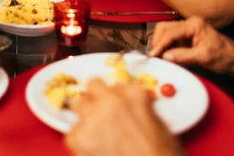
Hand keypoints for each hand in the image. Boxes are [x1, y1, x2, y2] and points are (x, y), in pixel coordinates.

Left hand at [65, 79, 182, 155]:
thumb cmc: (161, 154)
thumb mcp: (159, 125)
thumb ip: (141, 109)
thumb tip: (132, 108)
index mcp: (133, 93)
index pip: (117, 83)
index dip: (117, 95)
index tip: (118, 103)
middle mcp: (110, 99)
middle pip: (93, 86)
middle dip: (97, 98)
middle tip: (102, 113)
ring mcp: (92, 116)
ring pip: (78, 105)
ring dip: (86, 116)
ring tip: (97, 133)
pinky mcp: (78, 137)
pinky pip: (72, 132)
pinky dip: (81, 140)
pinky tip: (94, 149)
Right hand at [149, 17, 233, 73]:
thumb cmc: (225, 56)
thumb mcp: (204, 57)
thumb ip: (183, 56)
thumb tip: (165, 56)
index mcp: (194, 24)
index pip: (170, 32)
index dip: (159, 44)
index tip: (152, 55)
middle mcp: (189, 23)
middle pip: (164, 29)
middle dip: (157, 42)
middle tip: (154, 57)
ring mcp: (188, 30)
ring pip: (166, 34)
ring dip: (161, 45)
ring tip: (159, 58)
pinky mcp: (187, 37)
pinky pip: (172, 40)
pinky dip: (167, 48)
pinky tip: (167, 57)